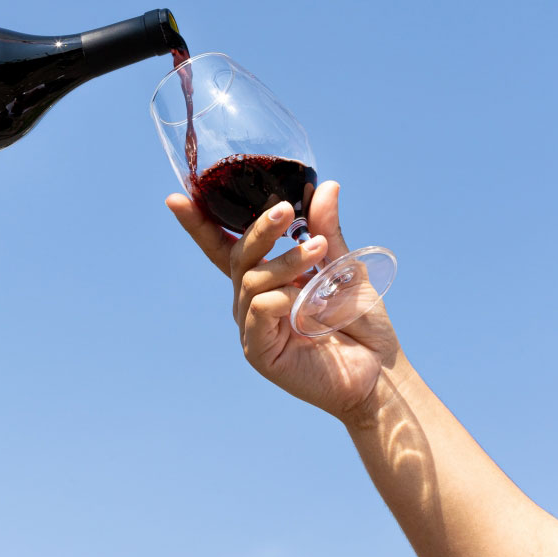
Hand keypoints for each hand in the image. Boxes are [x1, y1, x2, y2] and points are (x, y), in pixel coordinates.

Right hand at [166, 181, 399, 419]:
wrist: (380, 371)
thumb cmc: (360, 322)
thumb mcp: (344, 266)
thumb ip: (328, 230)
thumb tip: (327, 185)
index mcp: (266, 279)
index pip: (224, 247)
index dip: (199, 224)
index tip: (177, 198)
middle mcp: (252, 301)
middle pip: (238, 255)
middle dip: (259, 229)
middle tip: (286, 211)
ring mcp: (253, 326)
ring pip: (252, 279)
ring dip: (286, 260)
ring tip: (320, 252)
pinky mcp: (259, 350)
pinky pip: (260, 309)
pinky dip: (284, 297)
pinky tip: (307, 301)